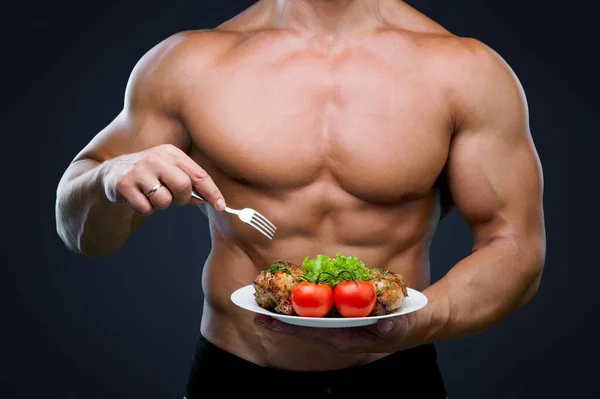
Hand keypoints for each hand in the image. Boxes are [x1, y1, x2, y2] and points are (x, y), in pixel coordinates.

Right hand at [103, 144, 225, 214]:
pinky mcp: (124, 184)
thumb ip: (192, 184)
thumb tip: (216, 202)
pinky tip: (138, 198)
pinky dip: (145, 209)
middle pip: (183, 187)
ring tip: (151, 195)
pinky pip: (146, 209)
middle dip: (182, 199)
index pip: (199, 174)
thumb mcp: (171, 172)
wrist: (112, 174)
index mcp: (171, 153)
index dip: (212, 193)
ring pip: (164, 201)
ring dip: (160, 205)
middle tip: (173, 198)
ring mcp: (138, 170)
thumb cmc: (151, 175)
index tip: (222, 206)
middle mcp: (155, 157)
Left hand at [253, 313, 412, 353]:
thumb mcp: (402, 327)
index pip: (313, 333)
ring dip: (288, 309)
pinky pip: (320, 307)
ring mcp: (340, 323)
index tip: (269, 321)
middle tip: (255, 311)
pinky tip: (292, 291)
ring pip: (309, 317)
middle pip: (304, 327)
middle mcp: (339, 333)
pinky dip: (304, 300)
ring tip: (266, 301)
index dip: (290, 327)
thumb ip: (393, 327)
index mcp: (348, 339)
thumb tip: (384, 325)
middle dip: (281, 319)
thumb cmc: (406, 325)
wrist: (415, 322)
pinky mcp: (343, 312)